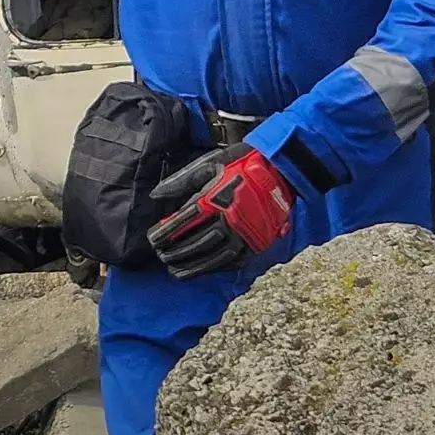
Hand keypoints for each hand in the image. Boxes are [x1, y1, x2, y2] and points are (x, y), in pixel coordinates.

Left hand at [147, 144, 292, 278]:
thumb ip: (181, 181)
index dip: (167, 232)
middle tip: (160, 255)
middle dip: (176, 251)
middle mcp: (231, 220)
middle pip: (197, 241)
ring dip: (191, 265)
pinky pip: (232, 262)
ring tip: (173, 268)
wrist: (281, 171)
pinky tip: (199, 270)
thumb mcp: (208, 164)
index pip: (185, 221)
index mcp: (217, 199)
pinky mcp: (257, 243)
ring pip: (213, 256)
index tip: (153, 238)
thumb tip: (156, 196)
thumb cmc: (240, 164)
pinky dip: (213, 268)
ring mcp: (246, 234)